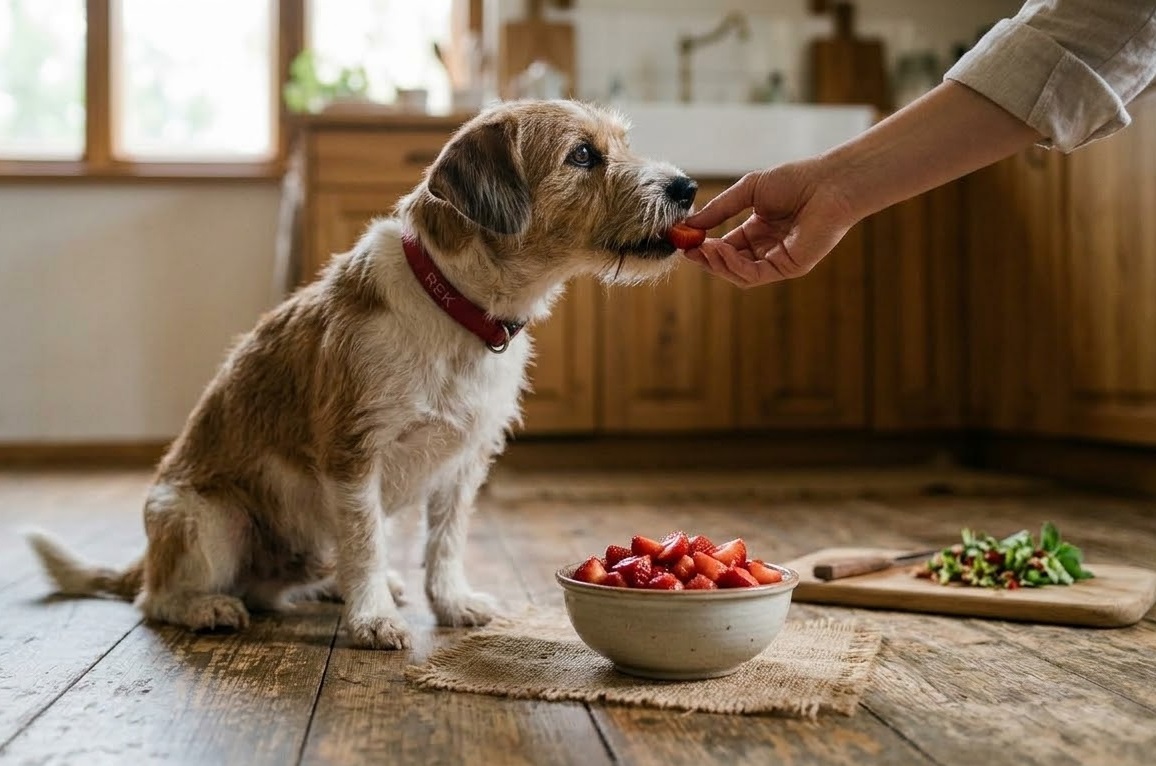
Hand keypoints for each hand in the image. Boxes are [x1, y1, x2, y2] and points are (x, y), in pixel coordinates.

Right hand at [681, 160, 857, 288]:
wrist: (828, 182)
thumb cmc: (796, 180)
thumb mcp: (748, 190)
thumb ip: (720, 209)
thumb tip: (690, 223)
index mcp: (758, 231)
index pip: (725, 247)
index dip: (704, 246)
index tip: (683, 239)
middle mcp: (767, 248)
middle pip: (729, 264)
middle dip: (706, 258)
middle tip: (688, 248)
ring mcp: (778, 260)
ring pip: (738, 274)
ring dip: (717, 263)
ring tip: (703, 247)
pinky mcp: (789, 267)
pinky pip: (754, 275)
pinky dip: (734, 265)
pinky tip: (721, 249)